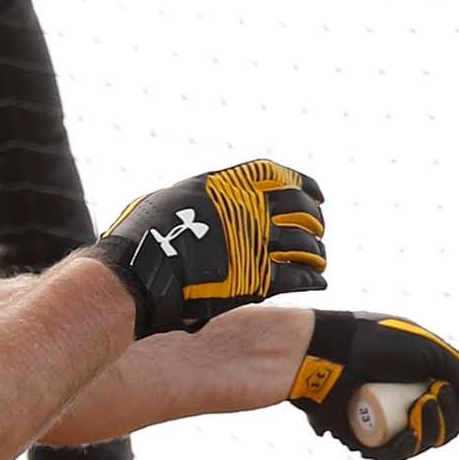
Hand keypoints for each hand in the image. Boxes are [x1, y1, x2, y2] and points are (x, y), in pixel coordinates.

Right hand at [95, 160, 325, 338]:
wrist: (139, 274)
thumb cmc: (140, 238)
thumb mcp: (167, 201)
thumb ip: (192, 200)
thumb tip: (192, 205)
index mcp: (225, 186)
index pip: (276, 176)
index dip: (301, 184)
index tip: (315, 193)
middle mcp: (246, 209)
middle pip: (298, 209)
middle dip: (314, 219)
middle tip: (318, 229)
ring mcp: (254, 243)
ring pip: (304, 244)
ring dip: (316, 252)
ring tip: (320, 261)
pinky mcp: (257, 279)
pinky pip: (297, 277)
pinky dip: (312, 279)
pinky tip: (317, 283)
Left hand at [291, 309, 458, 459]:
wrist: (328, 350)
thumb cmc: (376, 342)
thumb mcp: (431, 351)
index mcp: (425, 383)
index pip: (457, 411)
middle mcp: (406, 406)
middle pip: (442, 432)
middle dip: (447, 419)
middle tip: (437, 394)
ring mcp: (385, 424)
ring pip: (418, 447)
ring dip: (427, 432)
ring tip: (420, 407)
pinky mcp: (362, 439)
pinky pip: (390, 457)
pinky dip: (402, 448)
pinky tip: (406, 434)